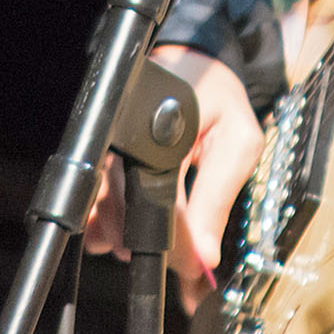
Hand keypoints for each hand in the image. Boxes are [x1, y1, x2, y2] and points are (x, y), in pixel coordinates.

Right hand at [83, 45, 263, 310]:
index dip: (178, 243)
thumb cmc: (217, 98)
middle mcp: (125, 137)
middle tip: (179, 263)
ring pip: (106, 211)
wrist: (191, 63)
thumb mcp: (238, 141)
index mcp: (161, 130)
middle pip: (125, 211)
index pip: (162, 200)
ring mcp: (108, 147)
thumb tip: (205, 255)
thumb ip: (218, 197)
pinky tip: (119, 235)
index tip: (193, 269)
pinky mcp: (102, 157)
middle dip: (152, 244)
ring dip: (126, 238)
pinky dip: (107, 225)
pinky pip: (95, 201)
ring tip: (151, 246)